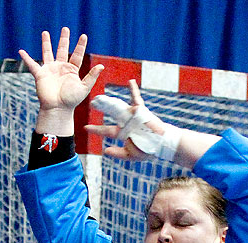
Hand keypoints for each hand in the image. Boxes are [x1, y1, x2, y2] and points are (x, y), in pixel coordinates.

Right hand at [19, 27, 103, 134]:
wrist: (57, 109)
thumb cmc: (71, 101)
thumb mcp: (84, 88)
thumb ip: (92, 76)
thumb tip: (101, 66)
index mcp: (71, 70)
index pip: (77, 55)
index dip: (80, 45)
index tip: (83, 36)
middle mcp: (61, 68)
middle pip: (62, 50)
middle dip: (64, 39)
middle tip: (65, 29)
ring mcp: (50, 70)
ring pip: (48, 53)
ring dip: (46, 43)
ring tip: (45, 32)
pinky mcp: (40, 75)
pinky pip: (32, 65)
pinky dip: (26, 58)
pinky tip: (21, 51)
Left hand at [87, 79, 219, 166]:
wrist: (162, 144)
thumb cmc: (147, 149)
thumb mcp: (131, 155)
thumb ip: (118, 154)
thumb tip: (105, 151)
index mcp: (121, 132)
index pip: (106, 131)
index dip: (96, 129)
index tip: (85, 127)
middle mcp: (125, 122)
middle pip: (111, 114)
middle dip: (102, 108)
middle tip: (93, 103)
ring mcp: (133, 115)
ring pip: (120, 106)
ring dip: (111, 101)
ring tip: (103, 96)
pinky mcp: (142, 110)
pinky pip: (137, 99)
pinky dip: (134, 90)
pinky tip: (130, 82)